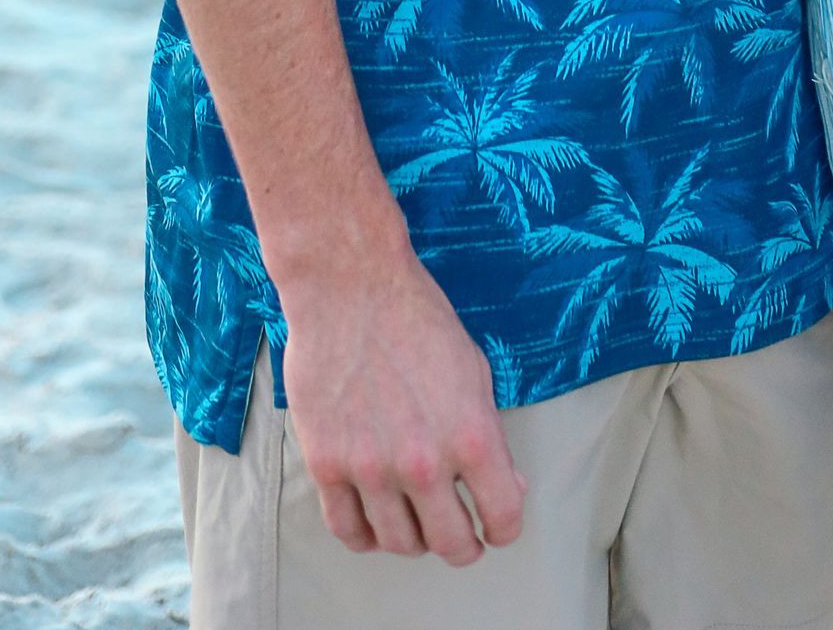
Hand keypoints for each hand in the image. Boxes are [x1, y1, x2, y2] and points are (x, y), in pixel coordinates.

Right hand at [279, 248, 527, 562]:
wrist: (350, 286)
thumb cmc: (417, 318)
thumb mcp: (474, 371)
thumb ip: (489, 434)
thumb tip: (506, 485)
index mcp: (471, 435)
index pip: (502, 517)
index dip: (505, 527)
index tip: (497, 526)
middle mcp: (423, 462)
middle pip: (451, 545)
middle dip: (464, 545)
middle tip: (461, 535)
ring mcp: (370, 468)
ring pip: (400, 544)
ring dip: (415, 540)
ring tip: (417, 521)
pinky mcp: (326, 465)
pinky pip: (348, 530)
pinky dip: (366, 536)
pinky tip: (376, 520)